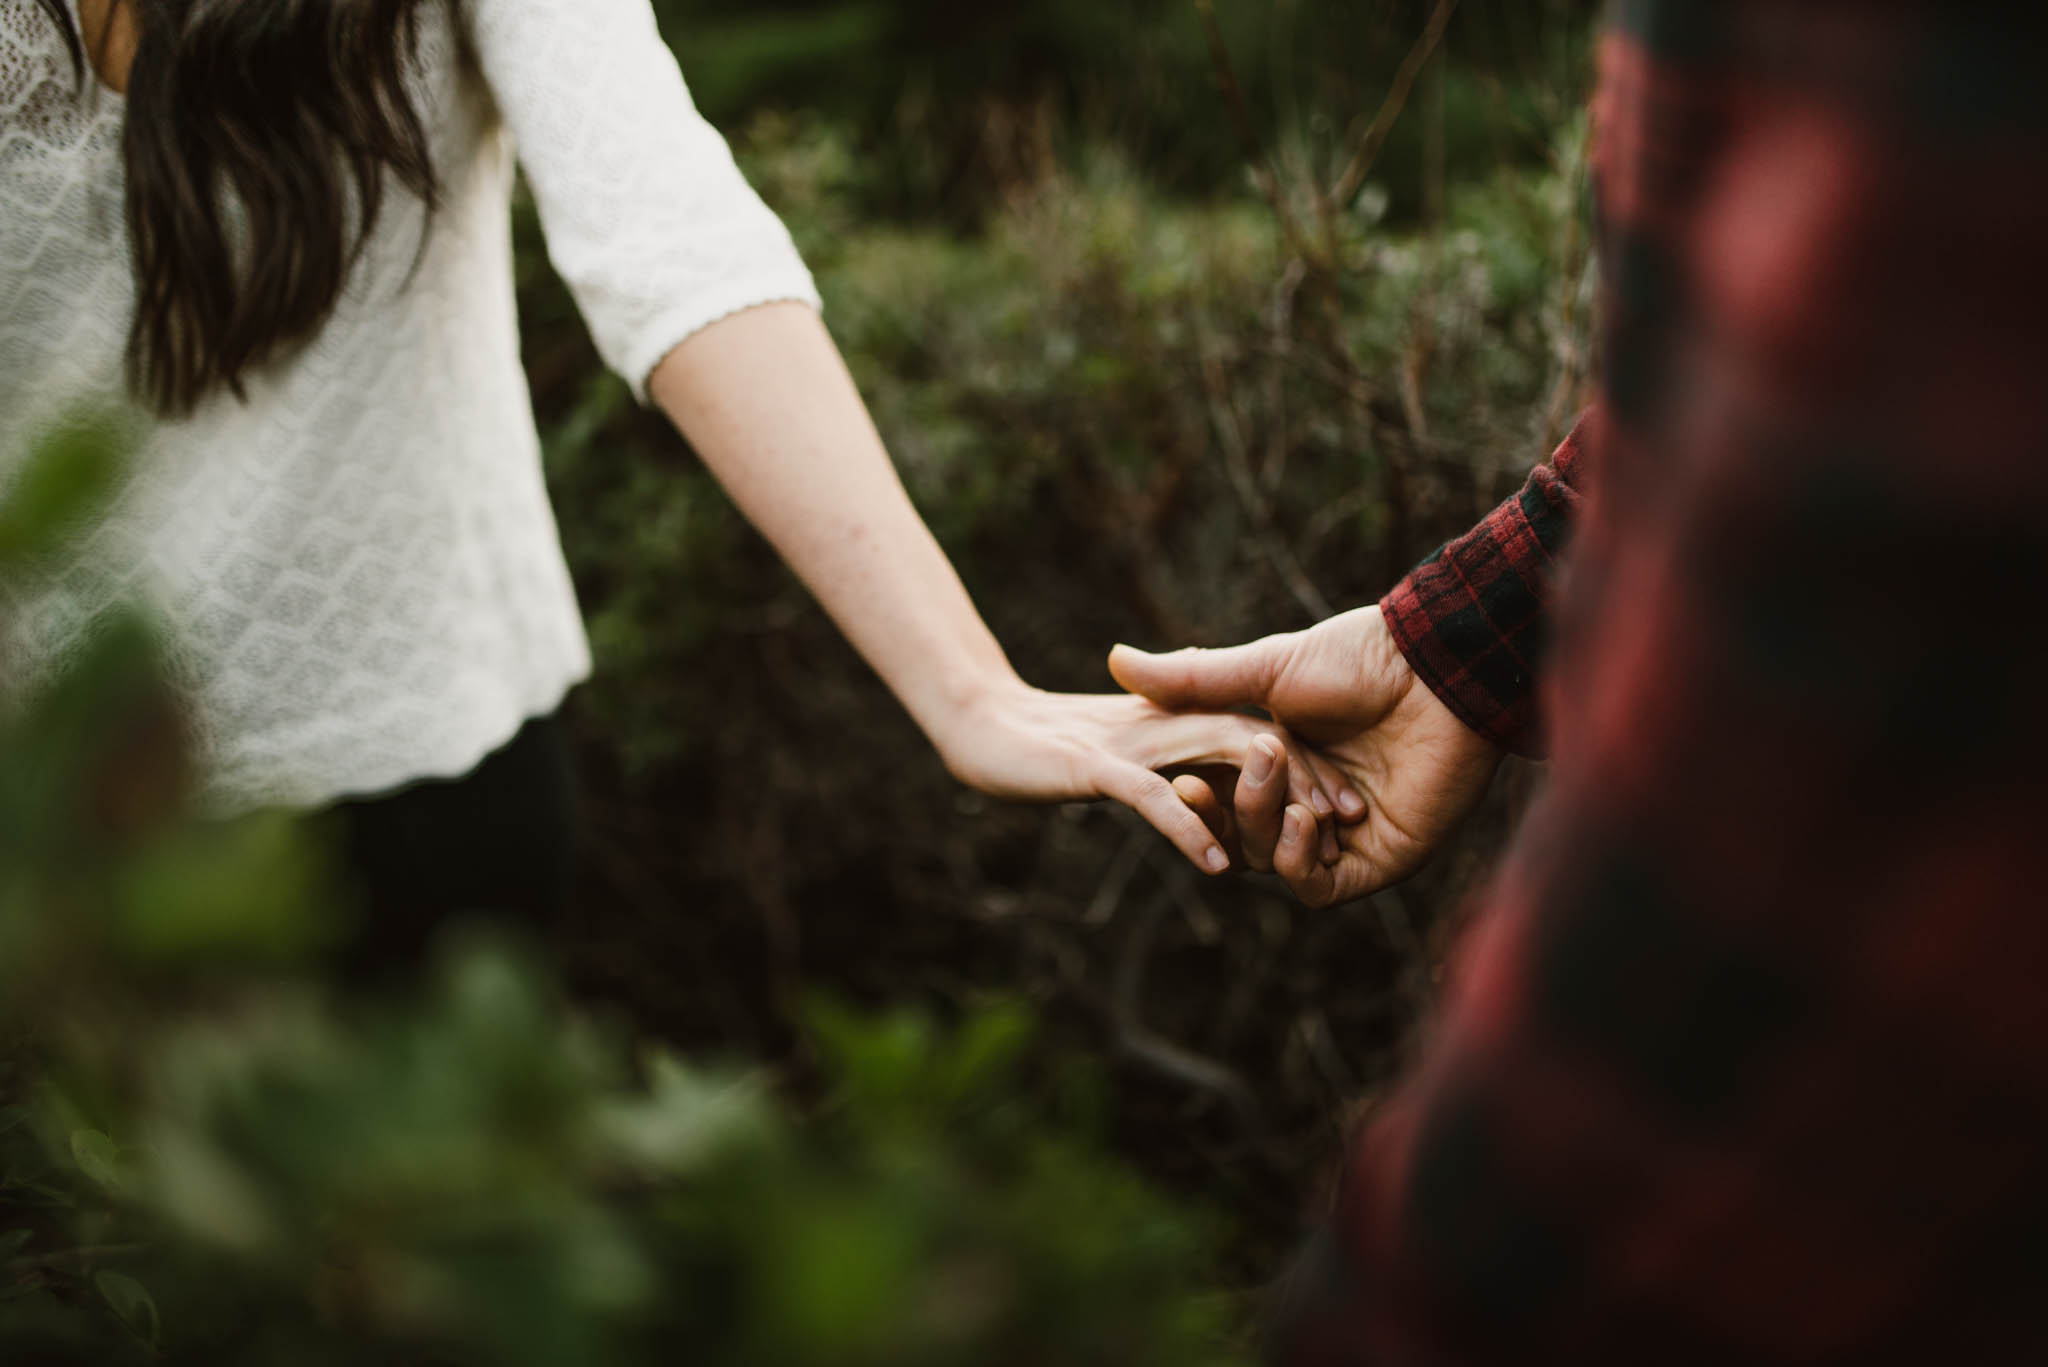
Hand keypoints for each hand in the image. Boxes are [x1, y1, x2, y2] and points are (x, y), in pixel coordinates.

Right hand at [931, 682, 1355, 875]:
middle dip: (1305, 780)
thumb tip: (1207, 784)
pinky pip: (1150, 799)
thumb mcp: (1122, 750)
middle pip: (1252, 746)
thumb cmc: (1041, 739)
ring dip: (1266, 802)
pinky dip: (1186, 827)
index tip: (1332, 802)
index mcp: (1177, 720)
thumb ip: (1170, 754)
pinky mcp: (1095, 767)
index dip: (1297, 764)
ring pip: (1217, 767)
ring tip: (1307, 834)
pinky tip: (1217, 862)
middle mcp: (1165, 727)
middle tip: (1343, 817)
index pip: (1253, 734)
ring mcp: (1133, 745)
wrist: (975, 716)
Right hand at [1109, 607, 1500, 905]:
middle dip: (1223, 811)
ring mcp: (1343, 837)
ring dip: (1259, 829)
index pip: (1223, 799)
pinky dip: (1298, 862)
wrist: (1434, 671)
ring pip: (1274, 861)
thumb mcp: (1263, 668)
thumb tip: (1113, 659)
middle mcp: (1310, 802)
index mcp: (1283, 762)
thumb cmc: (1358, 659)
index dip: (1194, 796)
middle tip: (1202, 784)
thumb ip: (1192, 680)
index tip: (1172, 780)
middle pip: (1242, 834)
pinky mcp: (1377, 863)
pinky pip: (1318, 887)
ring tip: (1274, 789)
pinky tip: (1302, 821)